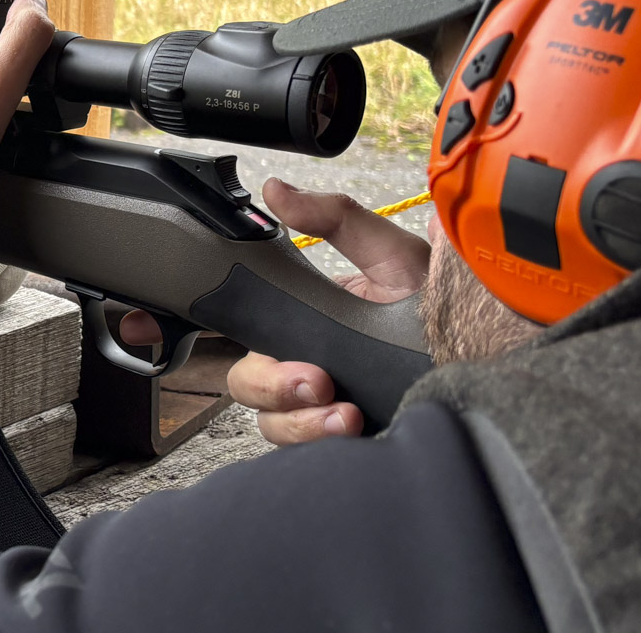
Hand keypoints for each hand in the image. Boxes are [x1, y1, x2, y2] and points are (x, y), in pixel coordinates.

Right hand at [120, 178, 429, 444]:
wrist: (495, 355)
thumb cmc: (445, 302)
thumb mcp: (392, 250)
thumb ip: (334, 218)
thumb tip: (275, 190)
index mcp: (303, 313)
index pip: (232, 319)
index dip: (179, 323)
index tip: (144, 324)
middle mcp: (303, 359)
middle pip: (245, 380)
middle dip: (271, 382)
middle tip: (314, 378)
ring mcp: (321, 403)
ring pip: (272, 421)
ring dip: (300, 419)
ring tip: (345, 411)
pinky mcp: (344, 438)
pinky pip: (308, 450)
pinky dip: (324, 440)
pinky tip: (357, 424)